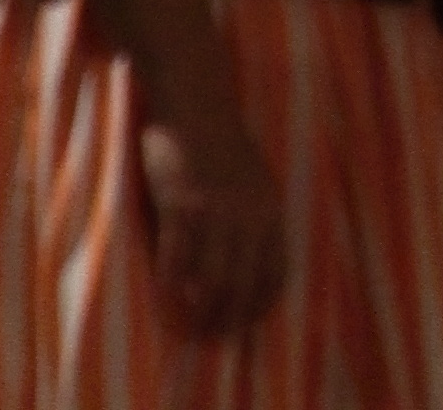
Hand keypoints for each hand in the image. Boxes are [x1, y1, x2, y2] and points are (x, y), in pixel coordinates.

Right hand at [133, 99, 289, 336]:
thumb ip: (255, 217)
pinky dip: (170, 286)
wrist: (198, 103)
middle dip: (231, 318)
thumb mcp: (255, 180)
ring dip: (200, 311)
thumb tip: (250, 261)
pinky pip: (175, 259)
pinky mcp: (181, 205)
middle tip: (215, 337)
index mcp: (272, 207)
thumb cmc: (222, 143)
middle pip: (244, 284)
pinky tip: (165, 300)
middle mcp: (250, 214)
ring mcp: (215, 211)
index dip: (262, 303)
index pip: (277, 270)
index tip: (249, 323)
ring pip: (210, 280)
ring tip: (190, 329)